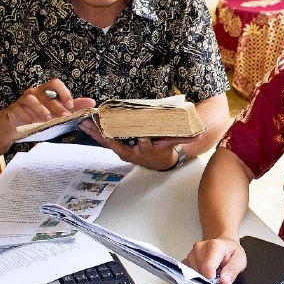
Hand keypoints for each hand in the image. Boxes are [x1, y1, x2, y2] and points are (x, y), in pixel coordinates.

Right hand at [6, 79, 94, 129]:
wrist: (18, 123)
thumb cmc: (41, 114)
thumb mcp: (58, 110)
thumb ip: (74, 106)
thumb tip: (92, 102)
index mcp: (46, 91)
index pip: (55, 84)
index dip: (64, 92)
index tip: (71, 105)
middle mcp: (35, 92)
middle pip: (46, 95)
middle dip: (57, 107)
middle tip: (65, 117)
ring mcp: (23, 100)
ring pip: (31, 100)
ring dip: (41, 110)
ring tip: (48, 119)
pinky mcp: (14, 109)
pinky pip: (19, 111)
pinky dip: (26, 117)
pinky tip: (32, 123)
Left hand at [78, 120, 197, 170]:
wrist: (157, 161)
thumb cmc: (164, 149)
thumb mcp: (174, 144)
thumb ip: (185, 139)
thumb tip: (199, 135)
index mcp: (146, 150)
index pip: (145, 146)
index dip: (143, 143)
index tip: (142, 139)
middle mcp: (132, 152)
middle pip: (119, 144)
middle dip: (108, 136)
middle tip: (99, 128)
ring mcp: (121, 150)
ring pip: (106, 142)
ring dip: (95, 132)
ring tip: (84, 123)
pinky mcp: (115, 146)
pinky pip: (103, 139)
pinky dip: (93, 132)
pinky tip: (84, 124)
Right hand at [183, 236, 245, 283]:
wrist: (223, 244)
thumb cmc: (231, 251)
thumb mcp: (240, 260)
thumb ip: (233, 270)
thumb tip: (224, 282)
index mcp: (214, 246)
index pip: (207, 267)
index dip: (213, 281)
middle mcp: (200, 248)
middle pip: (201, 273)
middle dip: (211, 281)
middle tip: (220, 277)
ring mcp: (191, 254)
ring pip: (194, 276)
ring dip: (205, 279)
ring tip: (214, 273)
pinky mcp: (186, 260)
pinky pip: (189, 275)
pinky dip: (198, 278)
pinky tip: (206, 273)